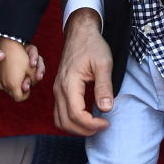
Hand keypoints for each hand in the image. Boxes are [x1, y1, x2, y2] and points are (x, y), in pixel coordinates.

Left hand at [0, 39, 34, 102]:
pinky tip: (21, 93)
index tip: (32, 63)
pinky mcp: (12, 79)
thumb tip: (1, 56)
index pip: (32, 50)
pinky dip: (23, 88)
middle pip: (36, 63)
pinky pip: (22, 84)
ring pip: (32, 74)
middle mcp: (19, 57)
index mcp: (15, 47)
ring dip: (33, 81)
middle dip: (39, 70)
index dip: (35, 56)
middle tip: (37, 78)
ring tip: (27, 87)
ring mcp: (16, 69)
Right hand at [53, 8, 113, 135]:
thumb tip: (106, 109)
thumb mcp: (103, 64)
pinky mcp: (59, 90)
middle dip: (84, 130)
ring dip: (76, 128)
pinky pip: (59, 113)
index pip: (76, 114)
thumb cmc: (92, 46)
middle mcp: (59, 89)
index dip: (91, 124)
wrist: (80, 33)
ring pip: (60, 120)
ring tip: (94, 125)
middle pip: (65, 122)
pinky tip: (86, 118)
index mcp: (69, 83)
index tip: (106, 122)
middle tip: (102, 126)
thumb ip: (104, 86)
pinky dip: (71, 121)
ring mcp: (57, 90)